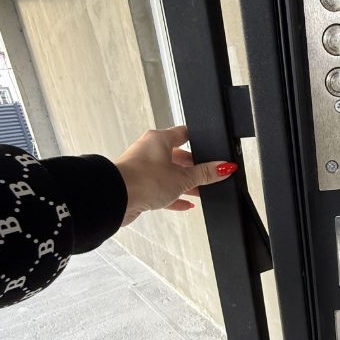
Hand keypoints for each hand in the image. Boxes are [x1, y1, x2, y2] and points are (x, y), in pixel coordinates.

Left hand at [116, 126, 236, 226]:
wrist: (115, 199)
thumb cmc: (143, 179)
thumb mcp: (183, 177)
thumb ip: (204, 174)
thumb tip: (223, 167)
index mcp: (158, 140)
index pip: (184, 134)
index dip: (199, 141)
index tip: (211, 148)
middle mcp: (149, 151)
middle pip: (178, 156)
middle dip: (194, 167)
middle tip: (209, 175)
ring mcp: (142, 169)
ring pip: (170, 174)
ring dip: (185, 184)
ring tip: (201, 192)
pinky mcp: (139, 187)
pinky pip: (161, 190)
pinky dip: (174, 197)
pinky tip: (186, 204)